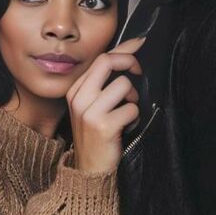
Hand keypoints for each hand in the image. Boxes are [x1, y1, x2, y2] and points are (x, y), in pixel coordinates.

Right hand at [67, 36, 143, 173]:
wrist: (89, 171)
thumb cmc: (96, 134)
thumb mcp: (92, 105)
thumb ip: (105, 81)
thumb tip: (130, 51)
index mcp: (75, 90)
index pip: (101, 58)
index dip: (124, 49)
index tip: (140, 43)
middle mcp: (79, 98)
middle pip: (108, 62)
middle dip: (129, 61)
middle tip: (138, 72)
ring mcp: (89, 112)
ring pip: (124, 85)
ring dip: (132, 99)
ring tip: (126, 112)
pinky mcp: (104, 126)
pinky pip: (132, 109)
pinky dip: (134, 118)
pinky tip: (125, 127)